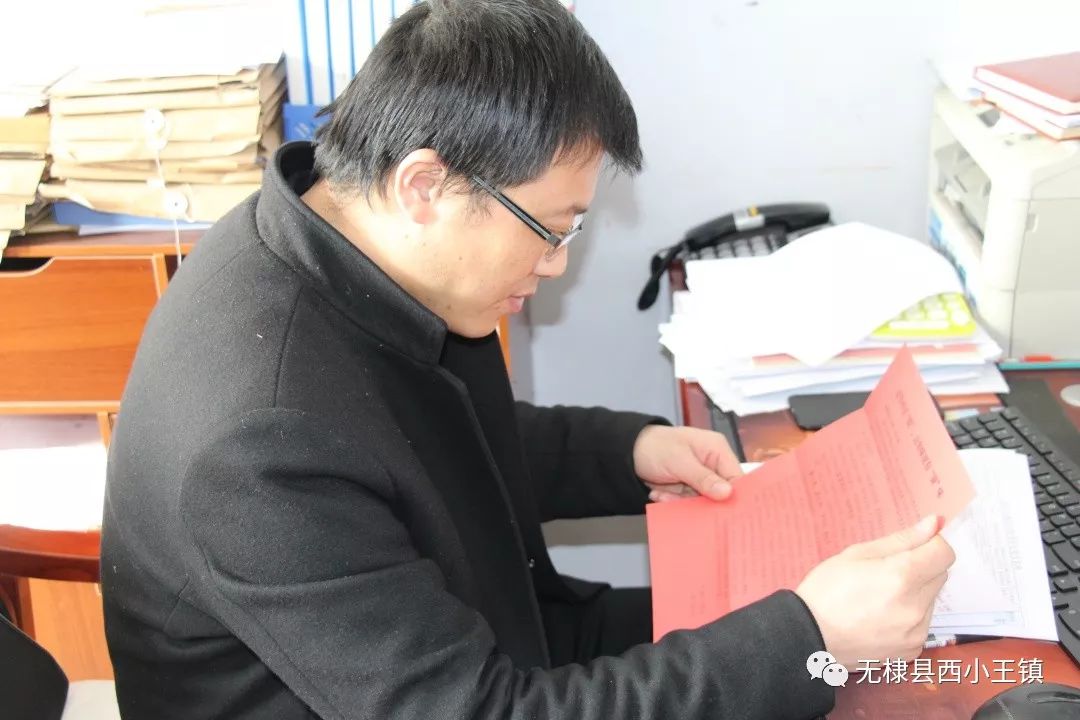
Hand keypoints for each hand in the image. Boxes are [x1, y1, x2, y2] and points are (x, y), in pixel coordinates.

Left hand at [632, 425, 740, 502]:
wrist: (626, 451)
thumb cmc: (655, 447)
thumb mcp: (679, 461)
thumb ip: (703, 478)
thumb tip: (728, 493)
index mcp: (717, 450)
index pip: (736, 477)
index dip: (734, 496)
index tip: (729, 514)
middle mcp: (712, 465)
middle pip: (721, 493)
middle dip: (703, 502)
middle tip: (688, 508)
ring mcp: (700, 478)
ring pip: (703, 502)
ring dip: (682, 502)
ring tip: (662, 494)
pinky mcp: (687, 489)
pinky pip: (688, 503)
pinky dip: (673, 501)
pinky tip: (658, 493)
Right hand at [796, 515, 954, 669]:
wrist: (808, 636)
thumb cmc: (826, 591)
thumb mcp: (857, 554)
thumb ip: (901, 540)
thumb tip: (934, 523)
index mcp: (901, 577)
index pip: (944, 553)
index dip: (930, 545)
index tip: (912, 547)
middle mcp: (915, 607)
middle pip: (939, 575)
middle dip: (920, 568)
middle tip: (884, 573)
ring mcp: (915, 631)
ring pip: (930, 599)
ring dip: (914, 593)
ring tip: (878, 599)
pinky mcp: (913, 649)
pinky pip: (922, 623)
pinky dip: (907, 616)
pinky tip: (879, 618)